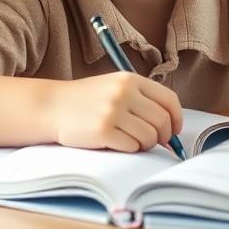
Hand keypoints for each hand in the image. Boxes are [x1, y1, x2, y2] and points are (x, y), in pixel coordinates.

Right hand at [50, 73, 182, 152]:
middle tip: (151, 141)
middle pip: (162, 121)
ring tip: (129, 141)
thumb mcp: (114, 88)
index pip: (169, 100)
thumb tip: (170, 130)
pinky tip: (115, 143)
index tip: (173, 130)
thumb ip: (141, 101)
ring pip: (150, 137)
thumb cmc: (86, 101)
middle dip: (162, 136)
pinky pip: (132, 147)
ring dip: (144, 144)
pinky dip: (129, 149)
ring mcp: (112, 111)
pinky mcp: (103, 130)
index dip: (176, 119)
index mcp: (129, 79)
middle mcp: (123, 93)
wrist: (51, 106)